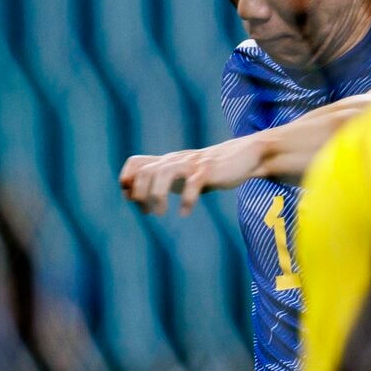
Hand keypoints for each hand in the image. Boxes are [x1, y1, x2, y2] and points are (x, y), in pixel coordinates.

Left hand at [119, 137, 265, 215]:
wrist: (243, 156)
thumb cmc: (209, 170)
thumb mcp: (181, 174)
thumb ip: (160, 182)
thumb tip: (133, 198)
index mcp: (166, 161)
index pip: (135, 163)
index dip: (127, 181)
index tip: (133, 201)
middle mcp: (174, 160)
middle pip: (145, 171)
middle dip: (140, 193)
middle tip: (147, 212)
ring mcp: (191, 164)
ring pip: (164, 173)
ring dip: (157, 195)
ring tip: (160, 214)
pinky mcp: (208, 171)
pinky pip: (192, 184)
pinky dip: (186, 200)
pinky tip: (184, 212)